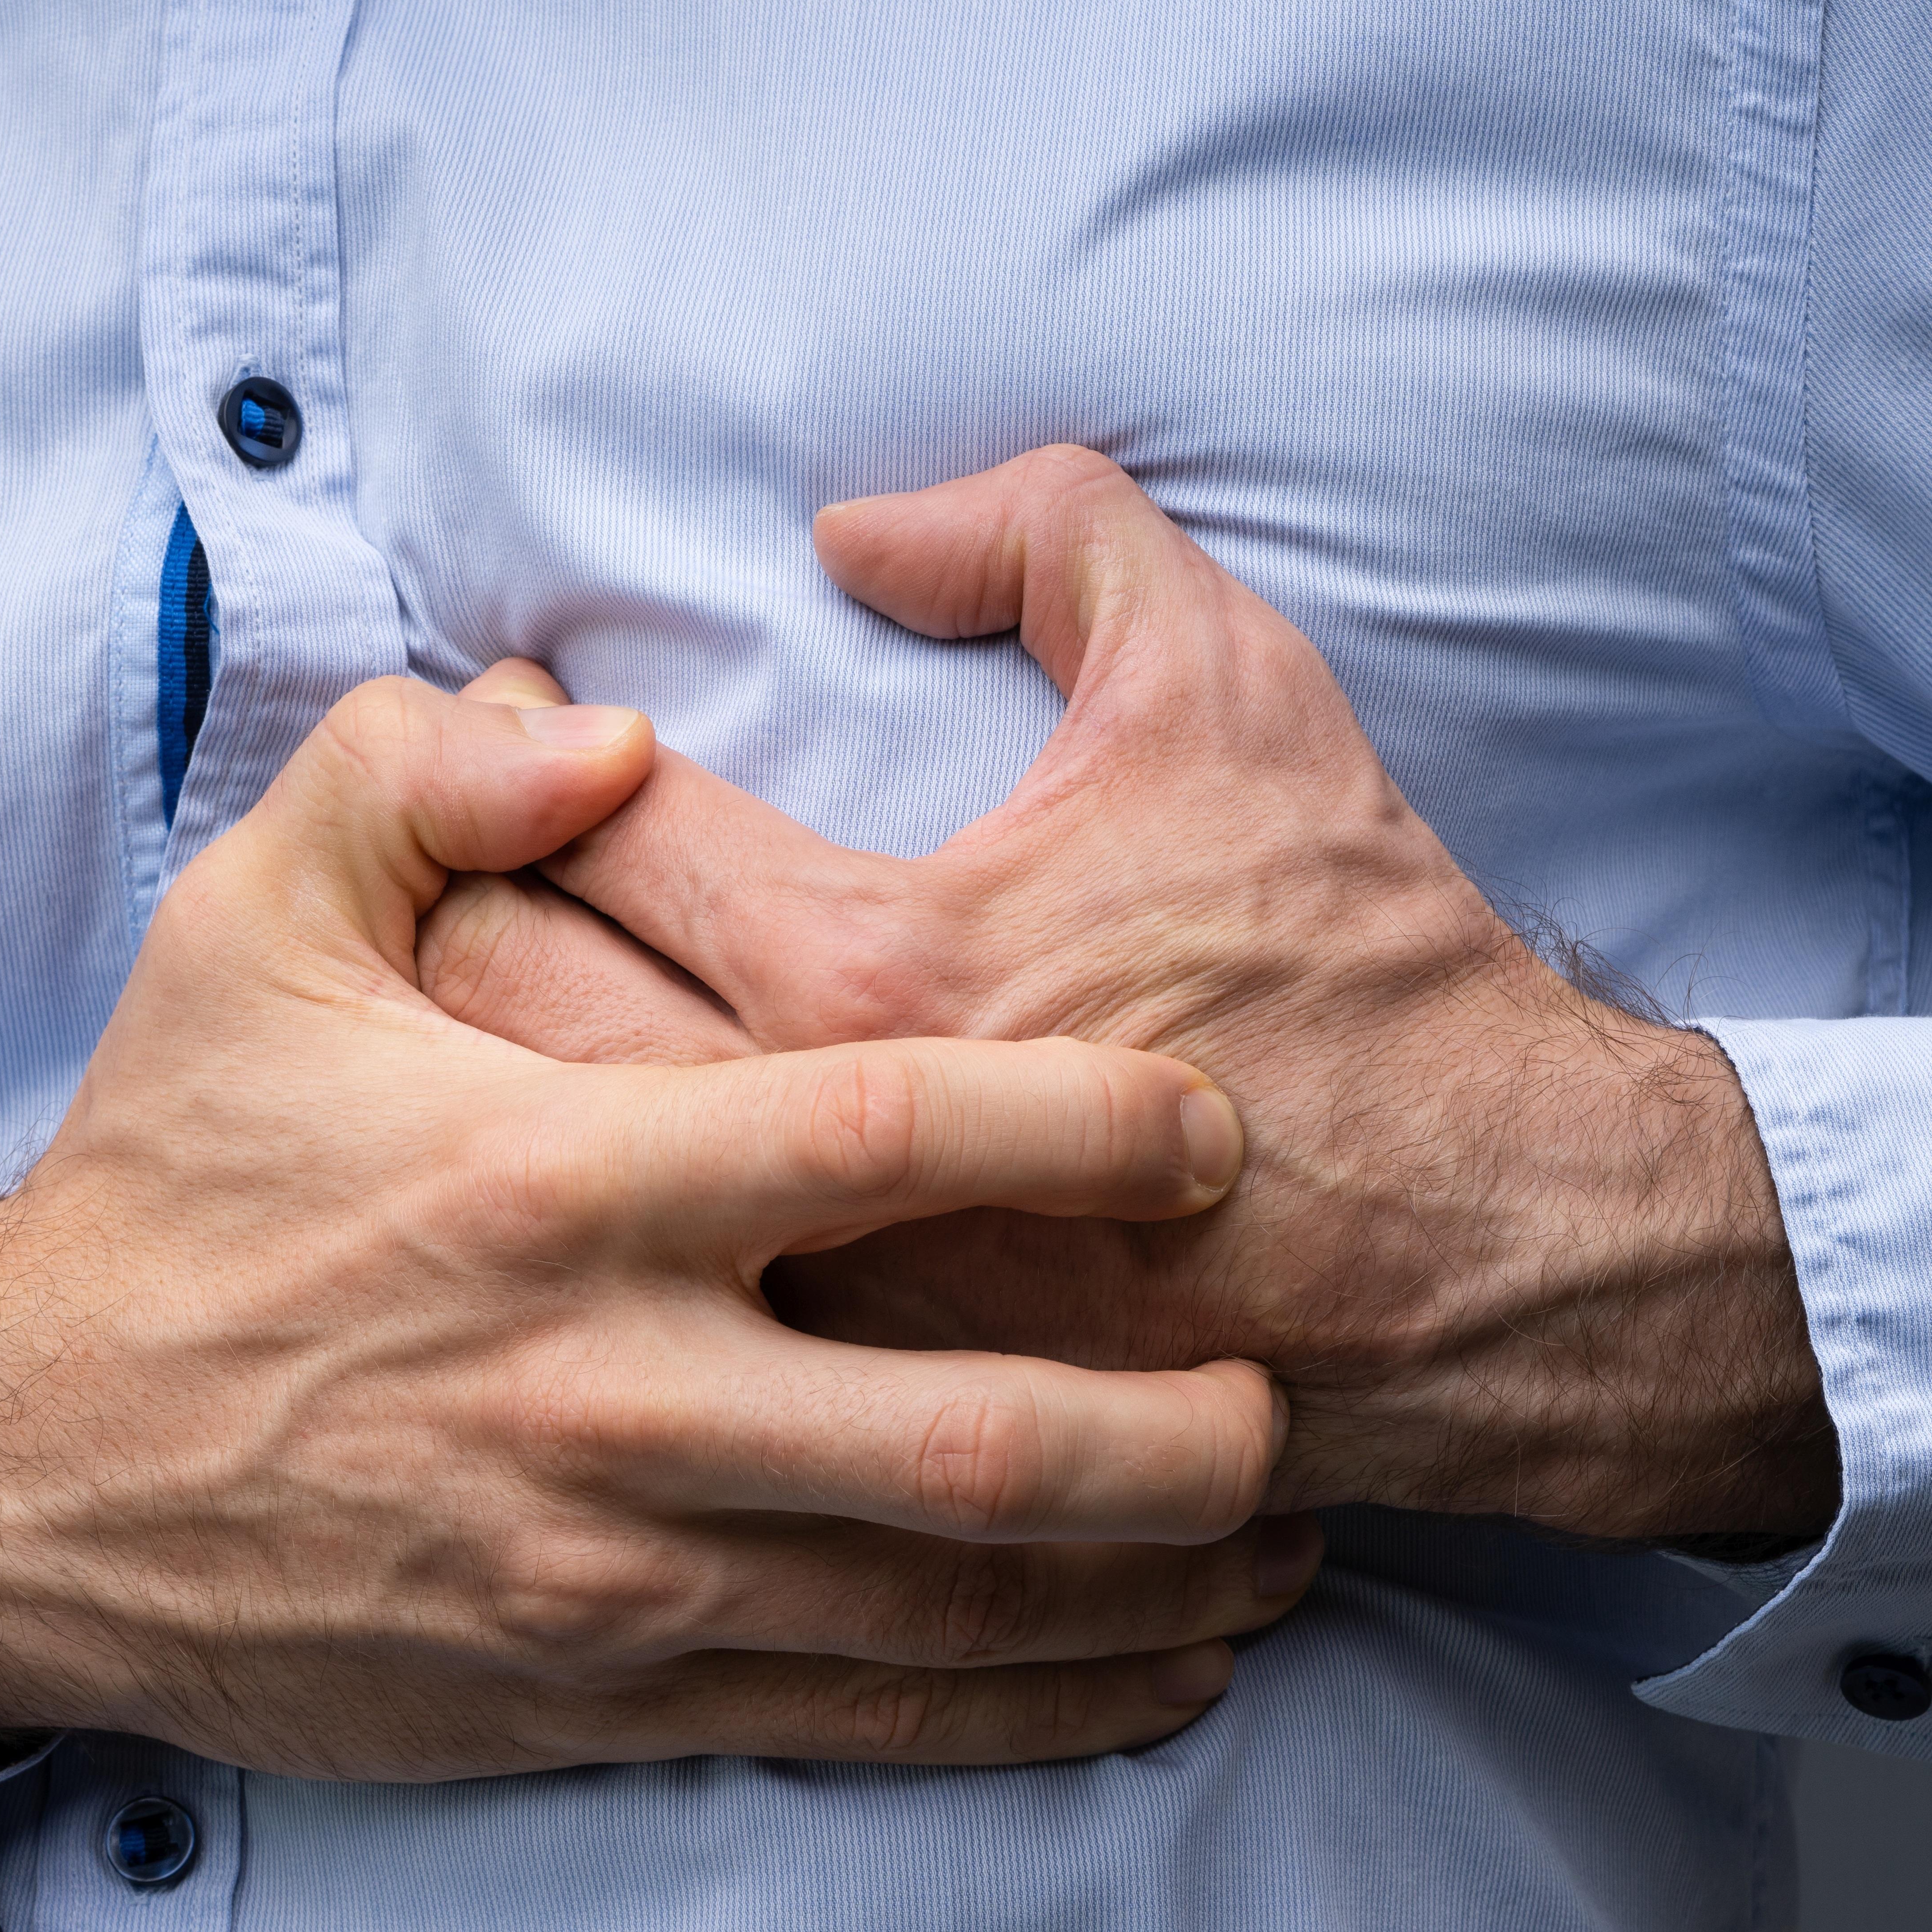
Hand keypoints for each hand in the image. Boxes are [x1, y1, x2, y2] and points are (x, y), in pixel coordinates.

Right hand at [0, 671, 1321, 1782]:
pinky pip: (870, 1719)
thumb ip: (417, 775)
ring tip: (1290, 1524)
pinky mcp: (596, 1692)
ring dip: (1150, 1581)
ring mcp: (612, 1570)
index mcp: (557, 1184)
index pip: (878, 1139)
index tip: (1207, 1125)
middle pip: (973, 1439)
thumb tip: (592, 725)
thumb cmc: (161, 1184)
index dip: (1075, 1129)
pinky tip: (1162, 1671)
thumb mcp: (244, 930)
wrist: (15, 1474)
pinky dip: (1040, 1707)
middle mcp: (612, 1394)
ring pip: (953, 1605)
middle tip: (1291, 1379)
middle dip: (1178, 1432)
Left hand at [417, 448, 1836, 1543]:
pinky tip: (573, 1156)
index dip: (509, 745)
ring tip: (475, 997)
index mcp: (871, 970)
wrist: (1495, 1256)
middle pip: (492, 1010)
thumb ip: (1047, 539)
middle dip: (436, 903)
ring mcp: (813, 1307)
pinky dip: (570, 1216)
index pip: (572, 830)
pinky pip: (632, 1299)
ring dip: (465, 1068)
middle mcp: (806, 1158)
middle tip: (459, 845)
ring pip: (526, 1171)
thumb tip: (862, 524)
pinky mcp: (848, 1407)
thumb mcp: (1229, 688)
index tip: (525, 717)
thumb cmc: (1360, 972)